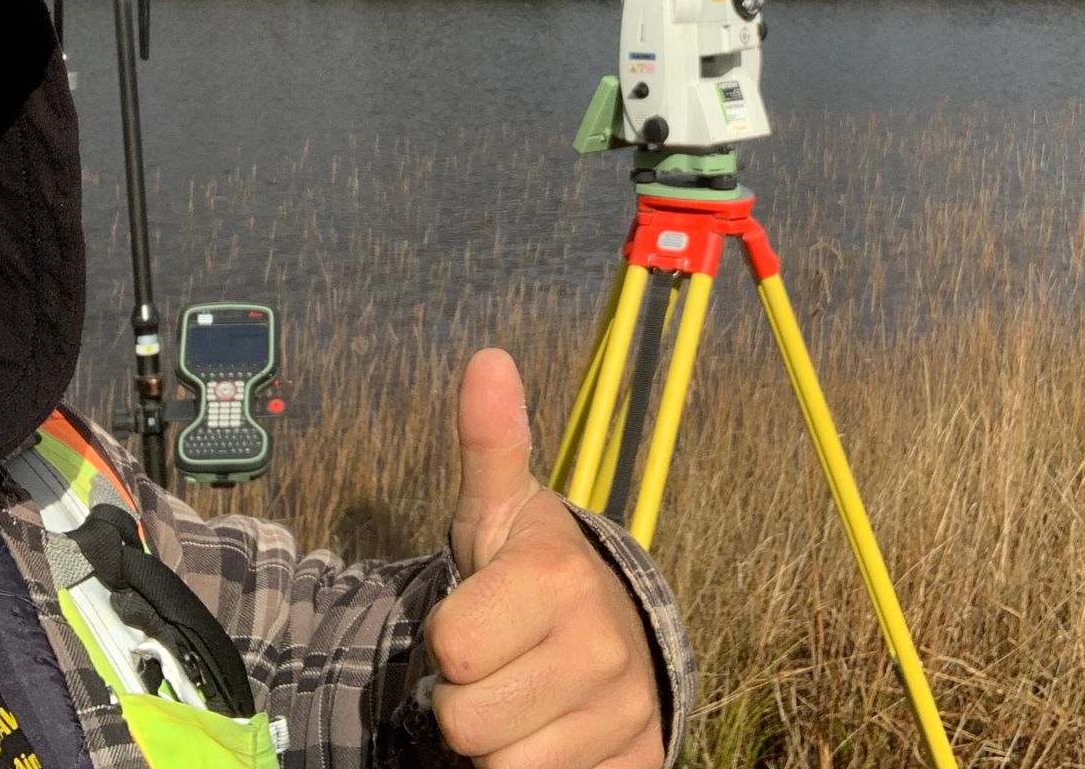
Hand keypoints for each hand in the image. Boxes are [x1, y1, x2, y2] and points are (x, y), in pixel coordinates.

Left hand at [427, 349, 664, 768]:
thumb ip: (490, 443)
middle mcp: (601, 650)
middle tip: (498, 664)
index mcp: (559, 580)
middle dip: (466, 697)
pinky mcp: (635, 765)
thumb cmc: (536, 574)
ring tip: (521, 698)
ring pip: (499, 768)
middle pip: (466, 720)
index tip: (479, 615)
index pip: (451, 647)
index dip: (449, 637)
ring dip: (497, 742)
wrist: (622, 640)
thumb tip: (487, 358)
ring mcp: (623, 716)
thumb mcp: (504, 510)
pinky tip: (548, 735)